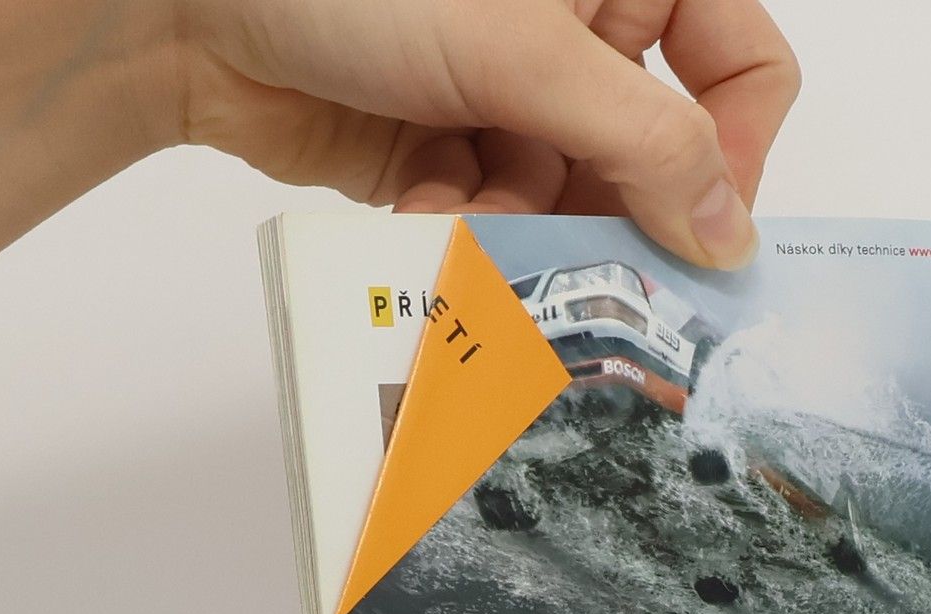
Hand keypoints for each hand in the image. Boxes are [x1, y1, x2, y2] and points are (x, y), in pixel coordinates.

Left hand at [173, 0, 800, 268]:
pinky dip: (466, 227)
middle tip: (590, 269)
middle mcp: (575, 29)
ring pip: (569, 202)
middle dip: (608, 211)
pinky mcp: (450, 151)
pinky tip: (422, 211)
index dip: (737, 150)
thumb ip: (644, 144)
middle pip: (649, 155)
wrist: (192, 3)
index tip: (704, 230)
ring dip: (525, 228)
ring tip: (469, 215)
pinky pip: (497, 217)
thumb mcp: (528, 50)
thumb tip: (728, 234)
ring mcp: (511, 91)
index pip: (739, 65)